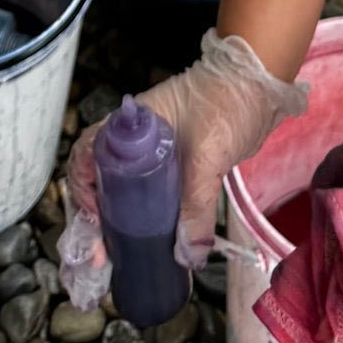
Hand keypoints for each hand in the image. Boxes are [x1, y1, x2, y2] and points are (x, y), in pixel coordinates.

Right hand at [58, 29, 308, 306]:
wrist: (260, 85)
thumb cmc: (227, 104)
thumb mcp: (208, 155)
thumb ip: (196, 206)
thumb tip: (186, 256)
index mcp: (130, 125)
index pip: (86, 153)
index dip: (82, 187)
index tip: (96, 220)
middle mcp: (136, 139)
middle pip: (101, 179)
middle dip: (97, 218)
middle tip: (102, 254)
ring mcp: (155, 153)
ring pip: (127, 191)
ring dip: (120, 223)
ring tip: (119, 257)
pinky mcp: (177, 166)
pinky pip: (153, 196)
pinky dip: (148, 220)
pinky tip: (152, 244)